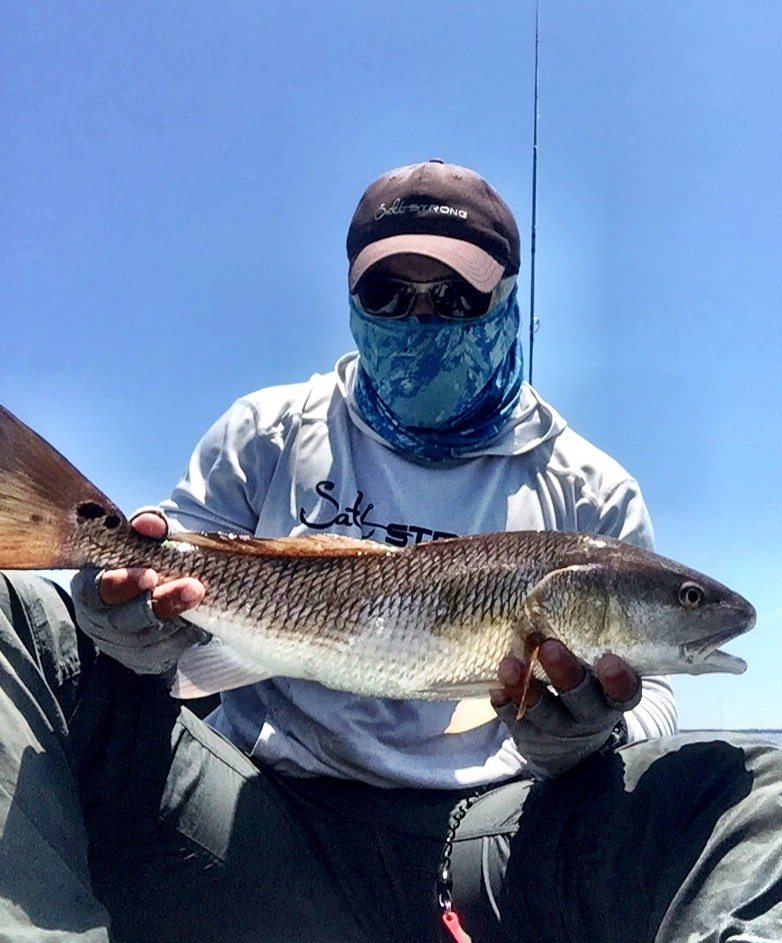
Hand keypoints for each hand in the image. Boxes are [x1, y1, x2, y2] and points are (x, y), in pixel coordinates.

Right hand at [71, 509, 207, 674]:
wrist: (155, 596)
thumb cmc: (143, 562)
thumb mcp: (144, 541)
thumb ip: (147, 527)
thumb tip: (149, 522)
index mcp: (89, 588)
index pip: (94, 590)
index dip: (120, 583)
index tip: (152, 573)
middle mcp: (99, 621)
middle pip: (123, 621)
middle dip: (160, 603)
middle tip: (194, 587)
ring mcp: (120, 646)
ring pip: (148, 640)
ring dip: (179, 618)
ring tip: (202, 597)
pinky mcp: (144, 662)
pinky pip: (166, 652)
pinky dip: (186, 634)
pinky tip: (201, 618)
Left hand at [490, 639, 640, 777]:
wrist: (567, 742)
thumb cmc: (583, 679)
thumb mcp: (595, 661)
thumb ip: (593, 627)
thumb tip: (591, 574)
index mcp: (611, 694)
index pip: (625, 691)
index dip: (618, 680)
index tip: (608, 661)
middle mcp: (590, 714)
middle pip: (582, 699)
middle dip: (566, 675)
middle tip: (549, 648)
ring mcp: (560, 729)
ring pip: (546, 713)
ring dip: (527, 688)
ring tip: (509, 665)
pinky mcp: (531, 737)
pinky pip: (516, 724)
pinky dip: (506, 705)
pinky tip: (496, 689)